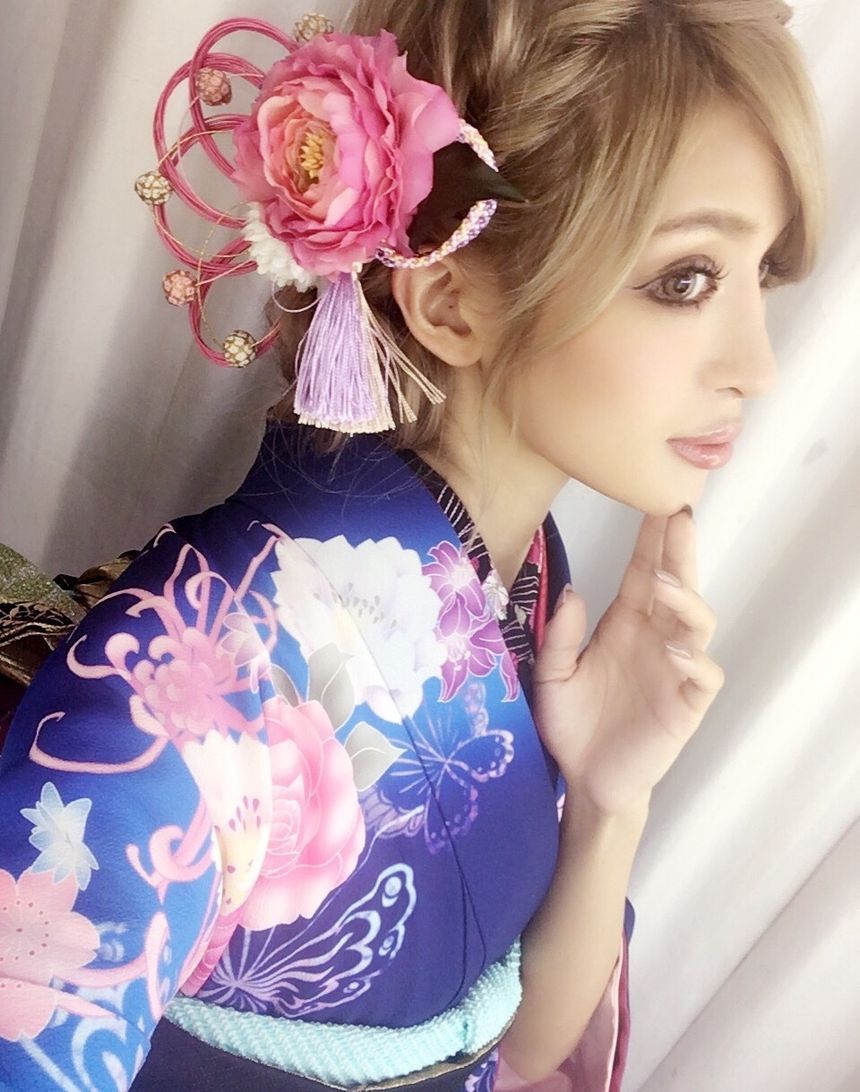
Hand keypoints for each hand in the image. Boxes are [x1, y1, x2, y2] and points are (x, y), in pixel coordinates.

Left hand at [533, 509, 724, 816]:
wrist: (585, 780)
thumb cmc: (572, 723)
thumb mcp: (551, 676)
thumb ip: (561, 636)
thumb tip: (573, 591)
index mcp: (625, 624)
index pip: (643, 571)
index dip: (652, 539)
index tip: (657, 502)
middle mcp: (655, 638)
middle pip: (676, 585)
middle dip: (680, 550)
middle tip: (679, 515)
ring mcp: (675, 669)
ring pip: (697, 623)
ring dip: (687, 599)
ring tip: (666, 583)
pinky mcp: (686, 704)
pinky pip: (704, 675)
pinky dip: (696, 659)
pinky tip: (677, 649)